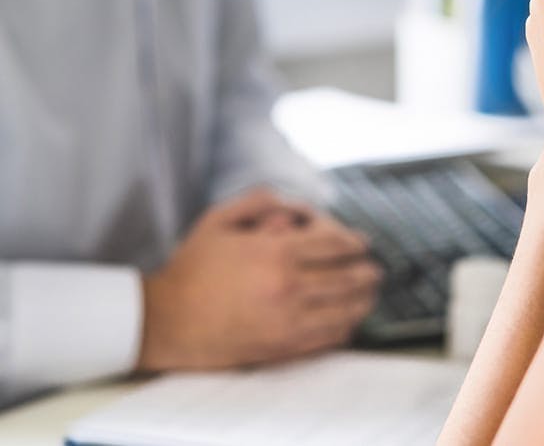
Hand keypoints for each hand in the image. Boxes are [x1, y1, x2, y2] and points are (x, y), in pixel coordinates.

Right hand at [137, 189, 381, 370]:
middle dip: (367, 272)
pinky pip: (327, 338)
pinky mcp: (282, 347)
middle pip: (348, 278)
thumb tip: (296, 205)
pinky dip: (344, 328)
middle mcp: (288, 286)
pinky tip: (348, 321)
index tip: (362, 244)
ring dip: (364, 300)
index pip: (335, 245)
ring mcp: (287, 320)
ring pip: (345, 310)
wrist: (165, 321)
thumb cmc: (191, 268)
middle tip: (374, 270)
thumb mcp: (219, 219)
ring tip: (369, 295)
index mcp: (276, 253)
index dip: (355, 244)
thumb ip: (260, 201)